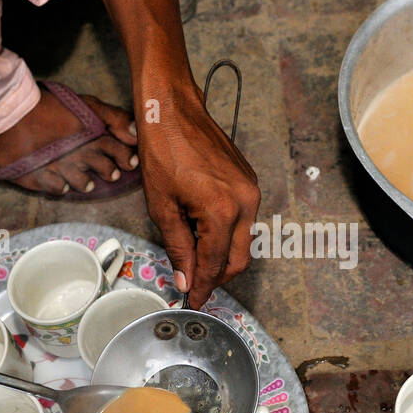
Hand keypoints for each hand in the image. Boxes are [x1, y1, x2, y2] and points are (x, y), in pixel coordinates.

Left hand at [137, 83, 259, 307]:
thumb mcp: (161, 206)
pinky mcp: (249, 182)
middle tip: (193, 285)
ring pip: (242, 241)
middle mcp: (246, 203)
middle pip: (238, 259)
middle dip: (217, 277)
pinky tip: (202, 230)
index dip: (204, 286)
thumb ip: (178, 247)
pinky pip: (243, 220)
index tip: (192, 301)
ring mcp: (251, 191)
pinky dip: (225, 234)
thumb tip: (185, 279)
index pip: (216, 264)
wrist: (175, 111)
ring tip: (193, 254)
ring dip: (221, 255)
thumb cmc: (162, 152)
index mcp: (222, 211)